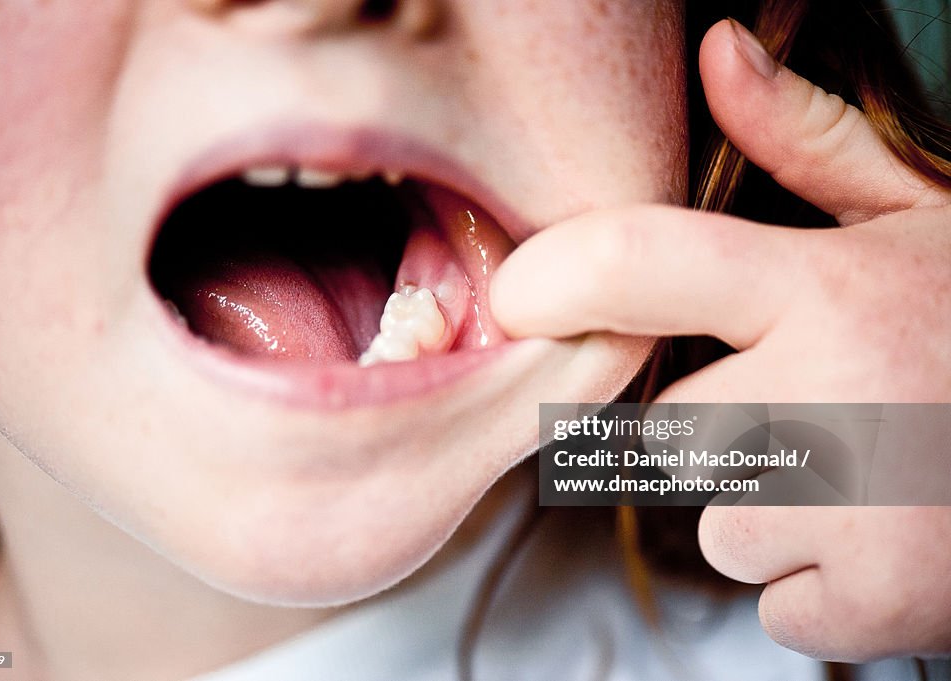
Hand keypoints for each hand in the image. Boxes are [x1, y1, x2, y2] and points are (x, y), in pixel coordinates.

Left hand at [490, 19, 950, 660]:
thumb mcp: (922, 217)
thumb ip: (808, 141)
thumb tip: (718, 52)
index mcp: (832, 291)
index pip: (639, 266)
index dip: (554, 279)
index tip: (519, 296)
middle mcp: (835, 398)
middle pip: (670, 430)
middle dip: (728, 429)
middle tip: (824, 411)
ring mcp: (855, 513)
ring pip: (716, 524)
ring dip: (773, 508)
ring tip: (867, 473)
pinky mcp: (873, 605)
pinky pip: (771, 599)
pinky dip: (817, 580)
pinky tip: (887, 533)